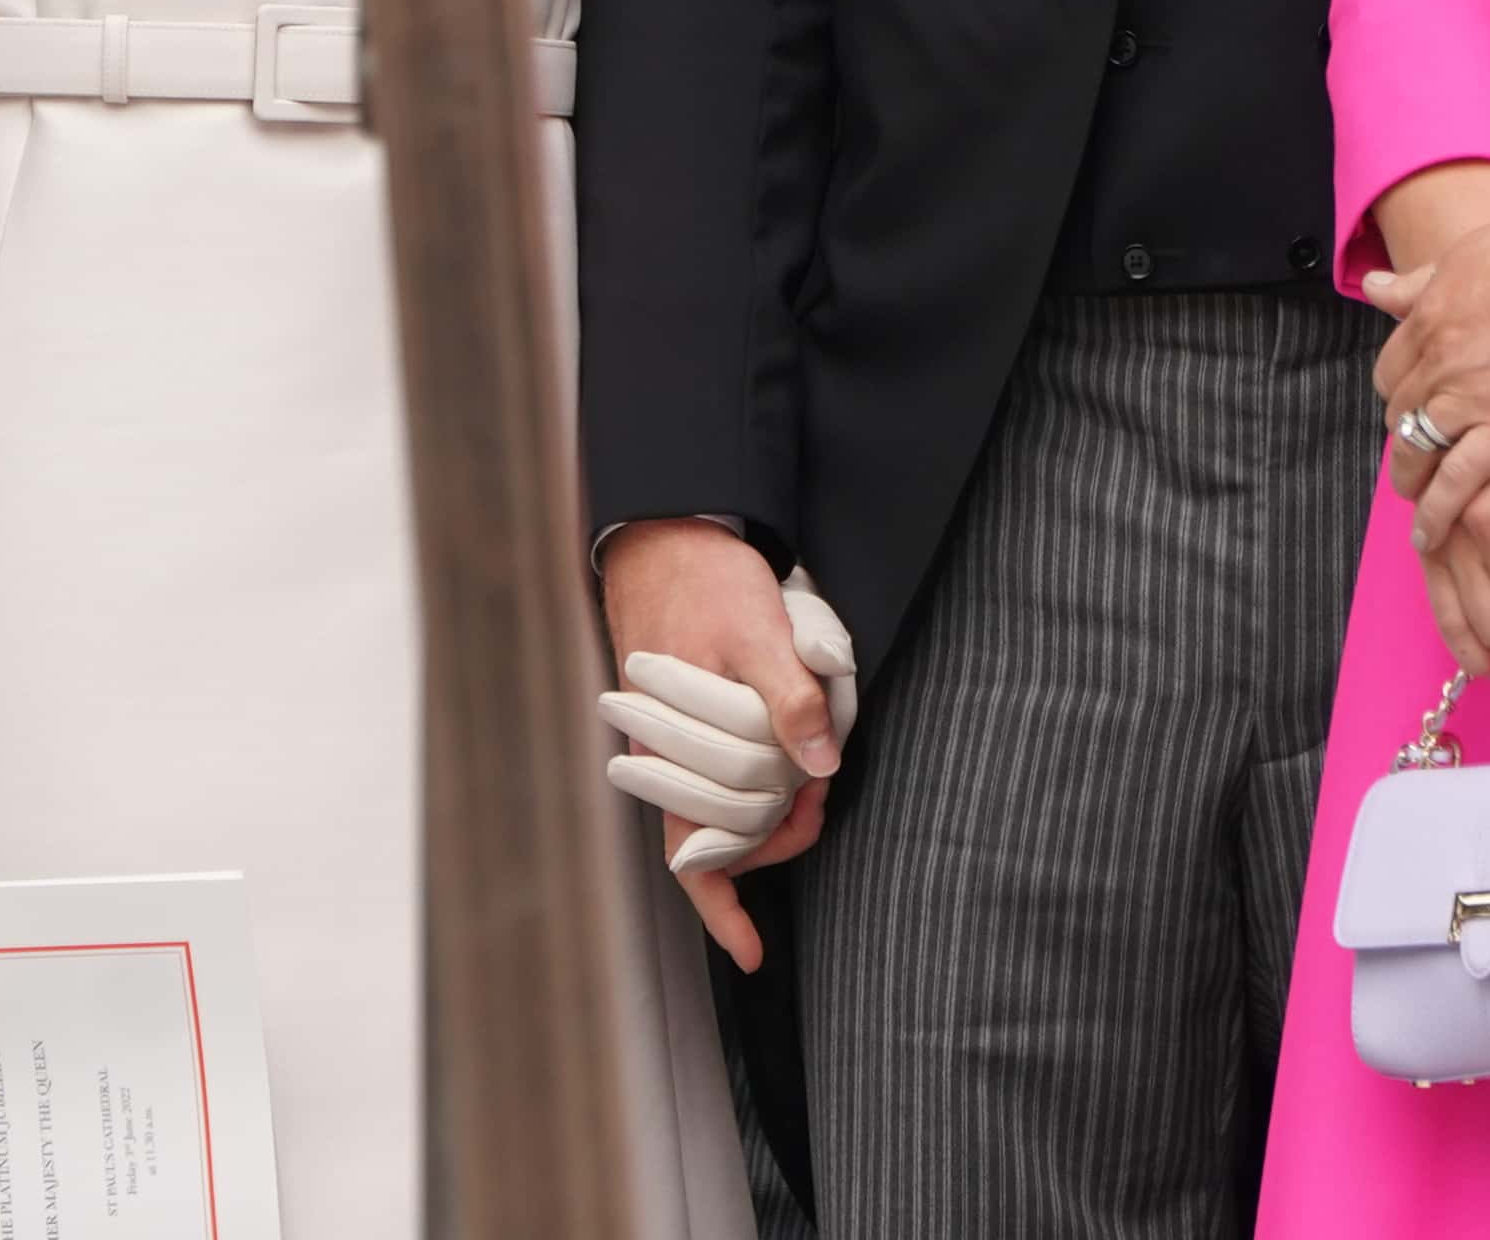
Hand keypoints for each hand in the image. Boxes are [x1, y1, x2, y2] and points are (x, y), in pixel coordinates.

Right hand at [595, 519, 842, 970]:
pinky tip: (793, 775)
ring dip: (776, 808)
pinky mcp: (696, 723)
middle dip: (778, 834)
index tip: (751, 955)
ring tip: (814, 773)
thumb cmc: (707, 582)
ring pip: (731, 809)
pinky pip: (727, 775)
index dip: (722, 910)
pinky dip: (762, 784)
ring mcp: (681, 743)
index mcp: (673, 747)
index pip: (693, 855)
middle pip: (725, 836)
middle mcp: (670, 757)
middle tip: (820, 798)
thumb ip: (788, 697)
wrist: (672, 535)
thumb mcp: (757, 631)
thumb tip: (819, 768)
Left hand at [1369, 189, 1489, 554]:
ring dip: (1412, 479)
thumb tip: (1374, 287)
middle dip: (1405, 438)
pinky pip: (1457, 480)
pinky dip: (1437, 511)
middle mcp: (1436, 360)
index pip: (1390, 373)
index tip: (1412, 411)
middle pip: (1400, 414)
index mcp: (1426, 319)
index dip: (1400, 397)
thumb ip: (1418, 281)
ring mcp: (1468, 396)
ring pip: (1418, 450)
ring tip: (1416, 501)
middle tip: (1418, 457)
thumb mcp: (1464, 255)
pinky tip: (1431, 533)